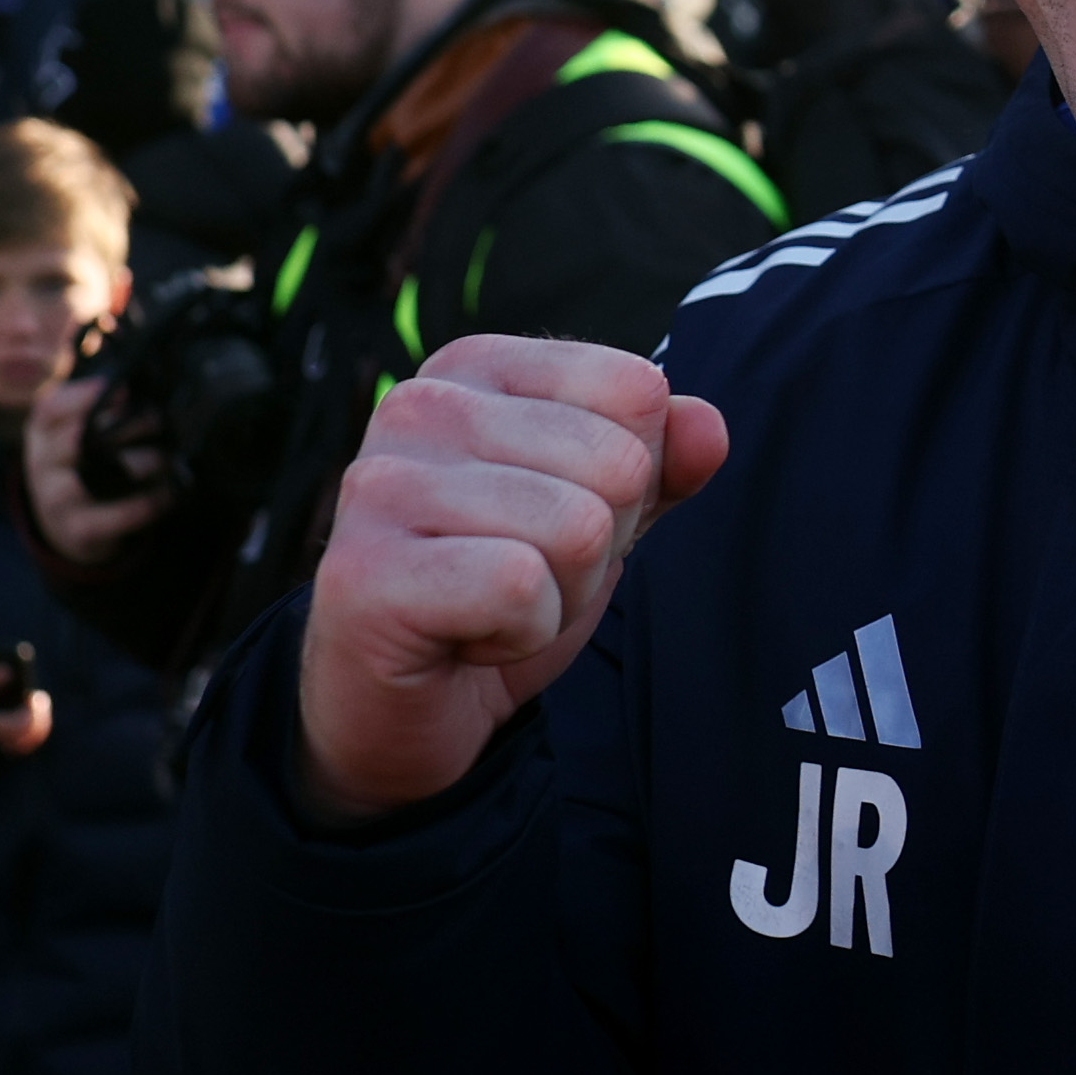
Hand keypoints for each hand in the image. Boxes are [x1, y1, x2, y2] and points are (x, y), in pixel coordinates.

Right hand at [23, 373, 174, 565]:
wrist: (65, 525)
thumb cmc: (82, 463)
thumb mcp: (77, 430)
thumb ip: (98, 406)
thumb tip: (138, 379)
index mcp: (42, 431)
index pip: (52, 408)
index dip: (87, 395)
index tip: (125, 387)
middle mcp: (42, 462)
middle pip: (78, 439)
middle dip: (126, 427)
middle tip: (160, 420)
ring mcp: (55, 498)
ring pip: (96, 477)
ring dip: (141, 463)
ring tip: (167, 457)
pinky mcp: (77, 530)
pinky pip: (116, 516)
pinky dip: (148, 503)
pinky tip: (169, 493)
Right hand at [294, 338, 728, 823]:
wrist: (396, 707)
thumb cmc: (495, 596)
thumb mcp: (600, 519)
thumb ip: (660, 465)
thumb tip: (708, 427)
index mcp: (476, 366)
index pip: (636, 390)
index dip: (626, 481)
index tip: (550, 523)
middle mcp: (420, 404)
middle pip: (617, 463)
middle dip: (595, 549)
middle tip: (519, 578)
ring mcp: (383, 482)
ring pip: (578, 530)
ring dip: (559, 598)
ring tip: (490, 608)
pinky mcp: (366, 569)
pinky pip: (523, 587)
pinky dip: (520, 635)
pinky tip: (464, 639)